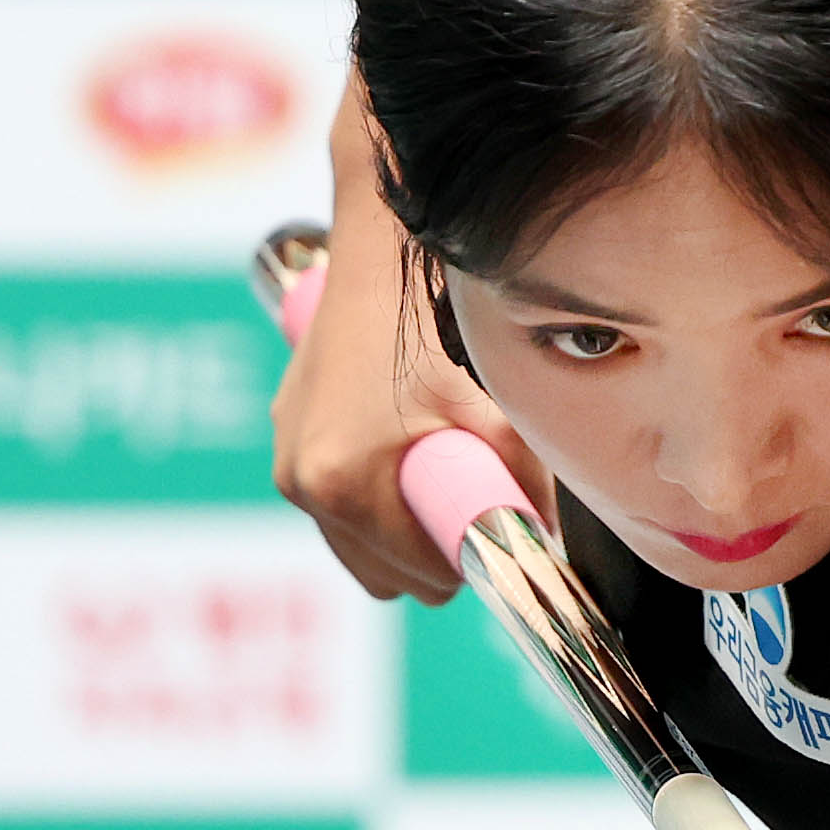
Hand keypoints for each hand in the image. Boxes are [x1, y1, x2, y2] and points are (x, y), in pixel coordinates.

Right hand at [268, 185, 543, 604]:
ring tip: (437, 470)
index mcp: (343, 481)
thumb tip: (545, 545)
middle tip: (473, 496)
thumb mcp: (494, 405)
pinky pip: (335, 509)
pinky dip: (373, 500)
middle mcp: (302, 480)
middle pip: (386, 577)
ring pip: (358, 549)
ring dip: (400, 530)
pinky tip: (400, 448)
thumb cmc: (435, 323)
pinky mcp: (285, 440)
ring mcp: (287, 462)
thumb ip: (523, 484)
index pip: (422, 574)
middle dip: (435, 551)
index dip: (469, 558)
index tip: (495, 527)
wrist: (379, 253)